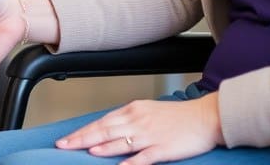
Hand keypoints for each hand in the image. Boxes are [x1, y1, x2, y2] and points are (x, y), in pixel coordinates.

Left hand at [56, 93, 223, 163]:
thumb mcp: (149, 111)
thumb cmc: (179, 117)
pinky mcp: (162, 148)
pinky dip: (129, 163)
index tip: (67, 138)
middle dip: (82, 139)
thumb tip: (109, 130)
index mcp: (134, 110)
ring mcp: (150, 135)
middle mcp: (138, 120)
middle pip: (104, 130)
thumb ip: (129, 120)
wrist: (206, 117)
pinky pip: (142, 157)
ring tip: (84, 152)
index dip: (83, 131)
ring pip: (119, 141)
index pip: (102, 121)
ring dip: (101, 147)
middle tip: (63, 145)